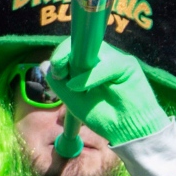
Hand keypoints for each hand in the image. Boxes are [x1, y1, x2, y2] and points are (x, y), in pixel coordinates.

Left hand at [46, 39, 168, 145]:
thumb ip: (60, 85)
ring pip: (94, 51)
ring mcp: (117, 60)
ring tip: (73, 85)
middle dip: (66, 55)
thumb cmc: (105, 117)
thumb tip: (45, 65)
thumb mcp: (75, 102)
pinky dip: (92, 75)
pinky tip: (80, 87)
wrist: (129, 131)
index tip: (56, 70)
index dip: (62, 54)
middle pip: (82, 45)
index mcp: (90, 66)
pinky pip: (108, 64)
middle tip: (59, 72)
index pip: (74, 50)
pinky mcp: (129, 65)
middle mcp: (103, 60)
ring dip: (79, 66)